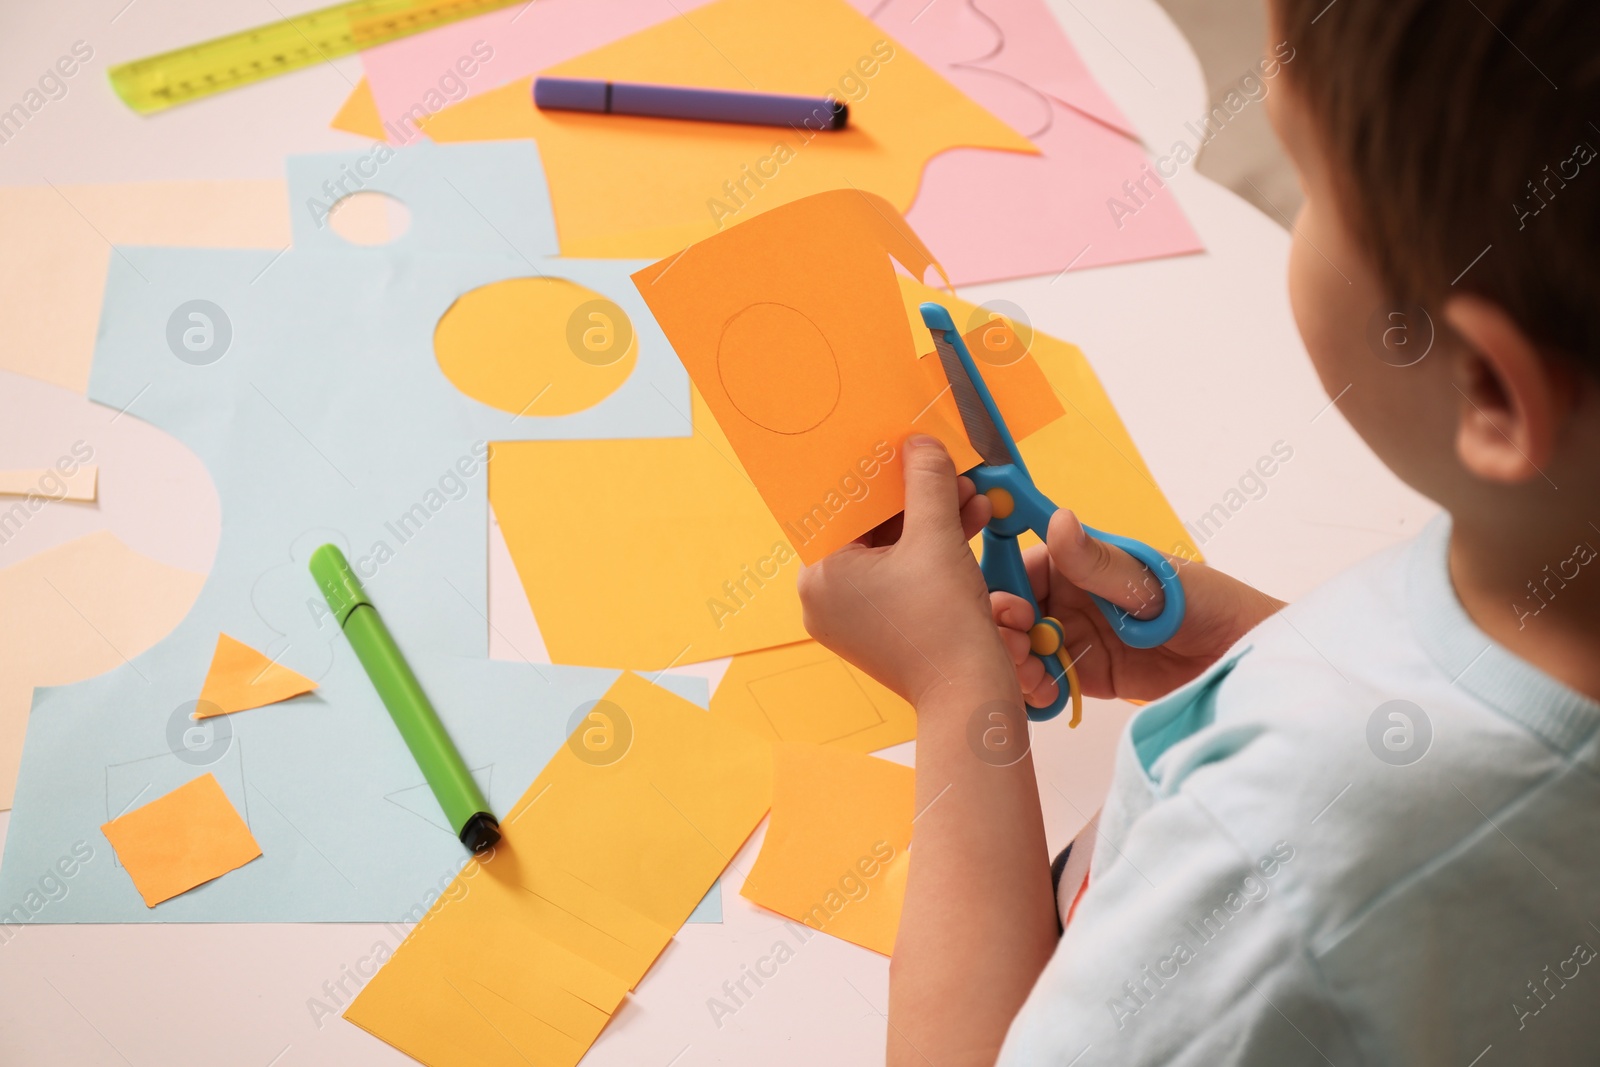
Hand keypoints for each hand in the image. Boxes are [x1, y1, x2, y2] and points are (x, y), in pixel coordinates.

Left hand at [798, 436, 1012, 706]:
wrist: (969, 696)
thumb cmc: (944, 624)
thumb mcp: (937, 538)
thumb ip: (926, 483)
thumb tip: (919, 444)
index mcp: (820, 574)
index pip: (848, 505)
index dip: (884, 473)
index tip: (911, 451)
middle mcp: (824, 596)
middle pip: (871, 527)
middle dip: (919, 498)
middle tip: (951, 473)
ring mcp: (850, 616)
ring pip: (891, 550)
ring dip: (933, 522)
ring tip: (972, 498)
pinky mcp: (878, 627)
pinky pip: (901, 575)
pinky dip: (932, 553)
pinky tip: (970, 524)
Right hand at [992, 511, 1283, 705]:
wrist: (1243, 659)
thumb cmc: (1206, 602)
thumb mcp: (1150, 578)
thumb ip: (1098, 561)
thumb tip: (1057, 520)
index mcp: (1078, 563)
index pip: (1021, 568)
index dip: (1003, 587)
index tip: (1008, 609)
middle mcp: (1069, 599)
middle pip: (1013, 614)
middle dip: (1004, 633)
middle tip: (1021, 649)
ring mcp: (1075, 639)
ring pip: (1022, 651)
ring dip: (1016, 665)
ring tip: (1035, 678)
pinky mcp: (1086, 677)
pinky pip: (1045, 683)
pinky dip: (1034, 692)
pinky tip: (1045, 697)